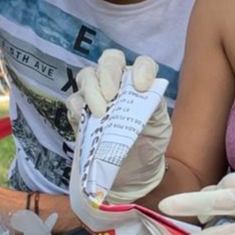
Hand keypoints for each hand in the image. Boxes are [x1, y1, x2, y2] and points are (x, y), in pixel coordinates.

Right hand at [67, 49, 170, 203]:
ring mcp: (96, 96)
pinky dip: (76, 106)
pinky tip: (82, 116)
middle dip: (109, 74)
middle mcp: (118, 84)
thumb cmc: (149, 145)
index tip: (142, 87)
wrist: (135, 172)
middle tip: (111, 96)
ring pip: (87, 76)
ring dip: (92, 90)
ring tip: (100, 112)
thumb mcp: (160, 129)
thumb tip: (149, 94)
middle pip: (110, 62)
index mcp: (140, 83)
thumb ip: (157, 110)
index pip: (142, 64)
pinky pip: (73, 101)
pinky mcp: (81, 114)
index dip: (141, 69)